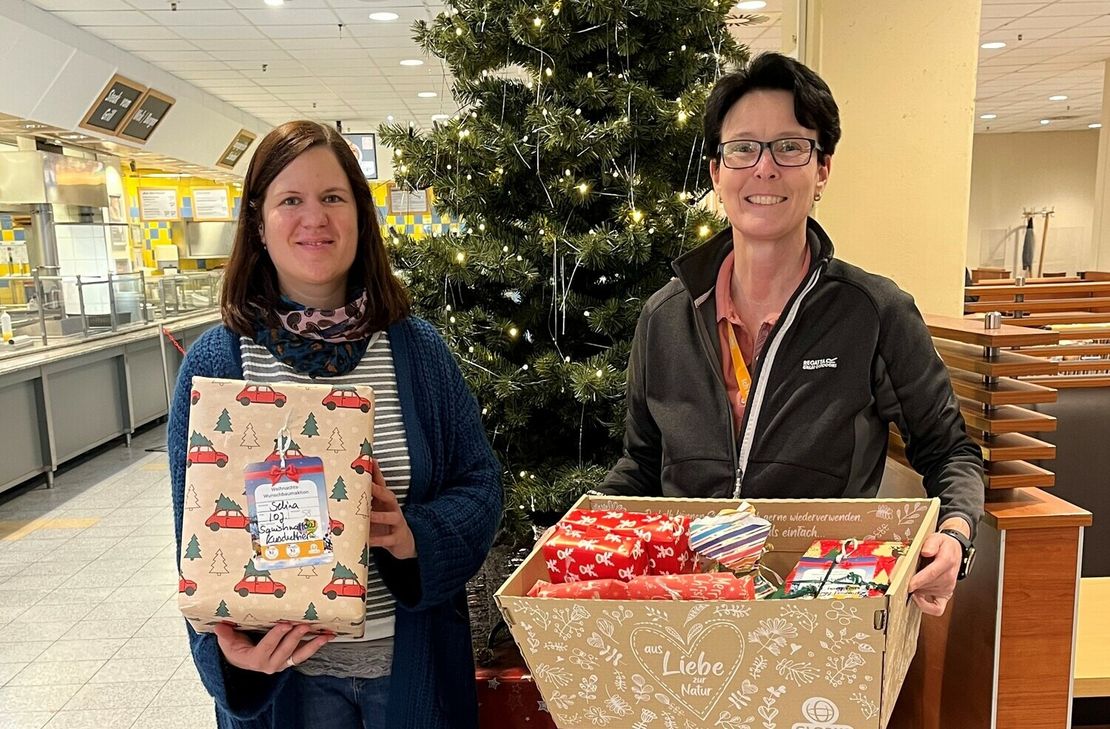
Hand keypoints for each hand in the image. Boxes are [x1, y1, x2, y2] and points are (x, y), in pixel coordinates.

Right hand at [213, 622, 332, 673]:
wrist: (241, 660)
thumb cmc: (235, 648)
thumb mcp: (227, 643)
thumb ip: (225, 635)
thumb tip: (219, 626)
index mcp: (255, 659)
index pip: (267, 647)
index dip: (276, 636)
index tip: (285, 624)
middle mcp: (270, 664)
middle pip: (285, 650)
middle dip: (296, 637)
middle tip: (305, 624)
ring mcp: (282, 663)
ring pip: (299, 655)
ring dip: (313, 644)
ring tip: (325, 635)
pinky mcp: (290, 660)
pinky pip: (304, 654)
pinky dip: (315, 646)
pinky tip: (326, 637)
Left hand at [368, 461, 416, 558]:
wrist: (404, 542)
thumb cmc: (386, 524)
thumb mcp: (377, 510)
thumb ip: (366, 500)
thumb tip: (347, 490)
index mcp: (386, 501)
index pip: (381, 484)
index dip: (376, 473)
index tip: (369, 461)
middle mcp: (393, 509)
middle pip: (388, 496)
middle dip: (379, 490)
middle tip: (369, 486)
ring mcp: (397, 523)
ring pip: (390, 517)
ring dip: (379, 516)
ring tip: (368, 516)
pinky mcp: (397, 538)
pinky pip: (387, 539)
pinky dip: (378, 539)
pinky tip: (369, 539)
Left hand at [907, 531, 962, 615]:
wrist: (955, 550)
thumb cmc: (944, 546)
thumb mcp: (937, 537)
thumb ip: (931, 543)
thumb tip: (926, 551)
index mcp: (946, 561)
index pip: (932, 573)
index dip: (919, 580)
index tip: (909, 584)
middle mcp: (948, 576)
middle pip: (928, 585)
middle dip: (914, 584)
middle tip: (902, 581)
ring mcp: (947, 587)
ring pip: (929, 595)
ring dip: (918, 591)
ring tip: (910, 583)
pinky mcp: (946, 594)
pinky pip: (938, 608)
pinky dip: (927, 607)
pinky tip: (918, 598)